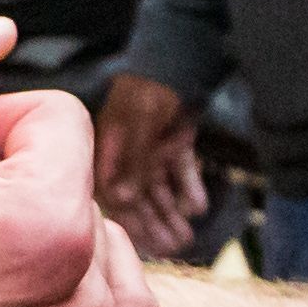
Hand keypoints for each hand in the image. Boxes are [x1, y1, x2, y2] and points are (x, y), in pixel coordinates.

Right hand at [93, 72, 206, 258]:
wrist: (179, 57)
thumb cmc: (151, 85)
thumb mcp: (141, 121)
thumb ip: (133, 160)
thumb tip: (123, 200)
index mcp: (108, 148)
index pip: (110, 192)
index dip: (125, 220)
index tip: (141, 244)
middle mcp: (127, 154)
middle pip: (137, 197)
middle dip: (153, 224)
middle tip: (171, 249)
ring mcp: (151, 150)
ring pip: (159, 190)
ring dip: (171, 214)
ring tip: (186, 239)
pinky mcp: (174, 145)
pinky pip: (180, 173)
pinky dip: (189, 189)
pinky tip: (198, 207)